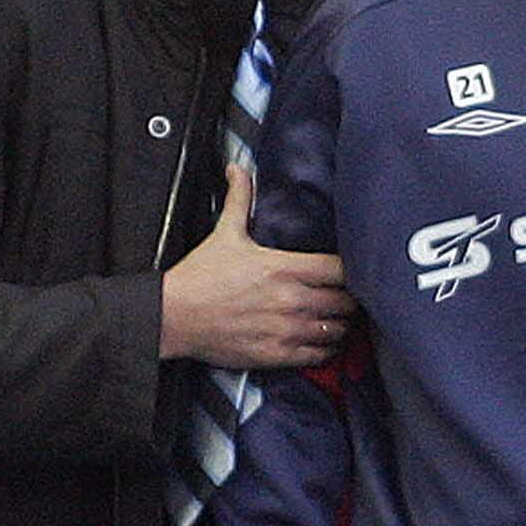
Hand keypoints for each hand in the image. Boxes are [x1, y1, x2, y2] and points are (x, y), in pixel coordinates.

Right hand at [159, 164, 356, 366]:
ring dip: (339, 325)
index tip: (350, 272)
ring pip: (335, 331)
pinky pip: (318, 356)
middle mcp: (291, 299)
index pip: (341, 269)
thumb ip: (240, 198)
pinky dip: (324, 350)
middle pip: (345, 302)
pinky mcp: (276, 354)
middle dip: (350, 300)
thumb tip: (237, 168)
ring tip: (336, 319)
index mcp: (284, 267)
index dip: (352, 271)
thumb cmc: (200, 276)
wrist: (173, 316)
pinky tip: (321, 342)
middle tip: (348, 298)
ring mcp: (285, 329)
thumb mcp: (225, 232)